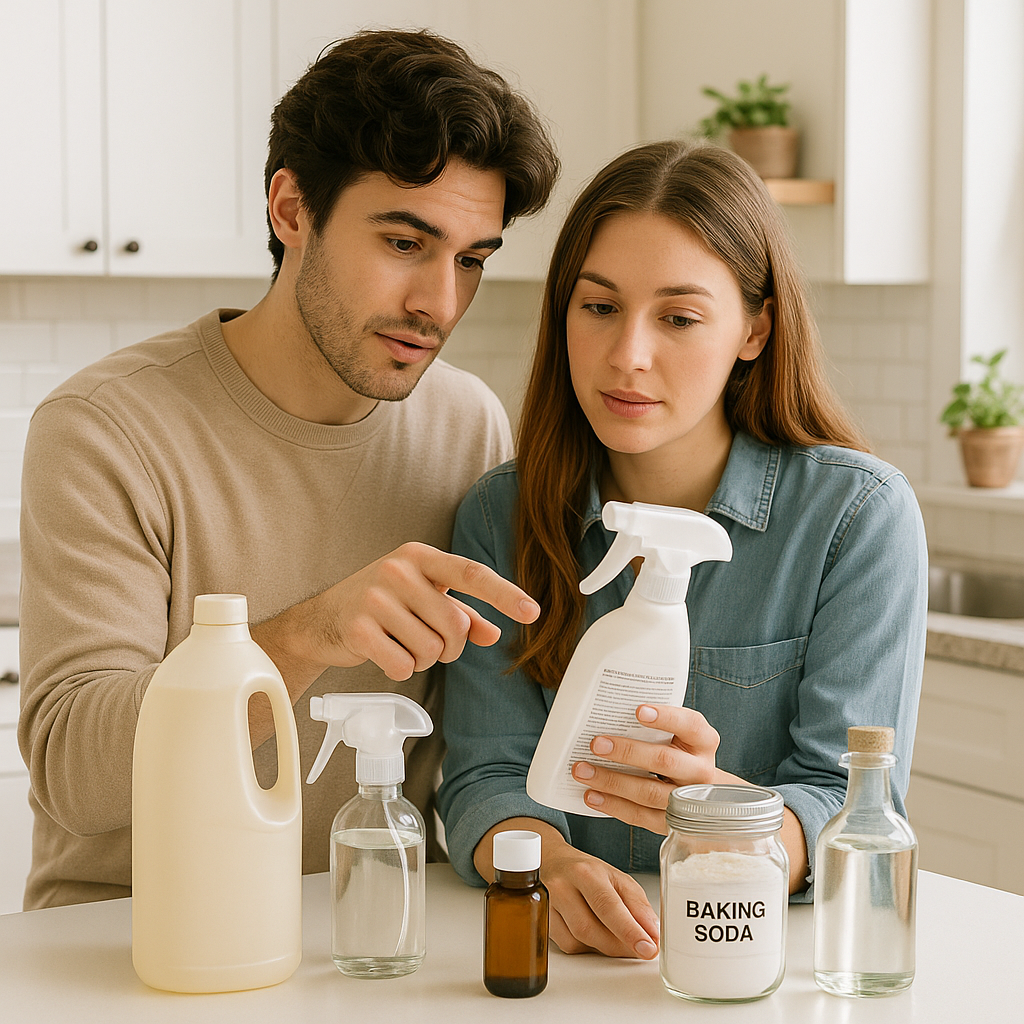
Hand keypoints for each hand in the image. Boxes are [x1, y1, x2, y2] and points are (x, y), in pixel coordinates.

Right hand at [252, 541, 539, 693]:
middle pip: (455, 624)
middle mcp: (398, 570)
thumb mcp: (422, 599)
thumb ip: (462, 614)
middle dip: (451, 646)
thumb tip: (495, 633)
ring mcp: (375, 597)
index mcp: (420, 556)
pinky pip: (403, 664)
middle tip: (431, 643)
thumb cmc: (380, 604)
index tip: (532, 612)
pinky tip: (385, 653)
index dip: (504, 594)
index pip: (471, 574)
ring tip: (402, 644)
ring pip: (431, 648)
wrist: (322, 619)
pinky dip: (402, 669)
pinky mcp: (358, 627)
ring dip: (424, 658)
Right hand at [474, 818, 658, 959]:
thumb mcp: (617, 878)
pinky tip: (595, 935)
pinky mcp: (542, 920)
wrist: (552, 861)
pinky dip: (587, 947)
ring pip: (579, 941)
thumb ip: (637, 904)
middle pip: (591, 928)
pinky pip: (568, 946)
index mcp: (586, 872)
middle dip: (620, 945)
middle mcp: (562, 887)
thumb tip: (653, 933)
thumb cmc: (587, 871)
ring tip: (618, 938)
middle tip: (640, 949)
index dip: (629, 930)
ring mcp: (547, 904)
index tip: (648, 947)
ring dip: (605, 947)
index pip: (608, 905)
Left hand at [570, 704, 723, 833]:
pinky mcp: (672, 823)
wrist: (703, 795)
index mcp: (703, 742)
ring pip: (648, 792)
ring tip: (583, 770)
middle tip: (596, 743)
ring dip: (612, 781)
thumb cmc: (680, 754)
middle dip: (628, 752)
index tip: (639, 710)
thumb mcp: (678, 736)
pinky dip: (613, 805)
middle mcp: (701, 771)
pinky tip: (592, 795)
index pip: (690, 725)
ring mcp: (688, 801)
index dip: (666, 717)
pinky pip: (640, 816)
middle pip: (665, 761)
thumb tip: (612, 713)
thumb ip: (655, 726)